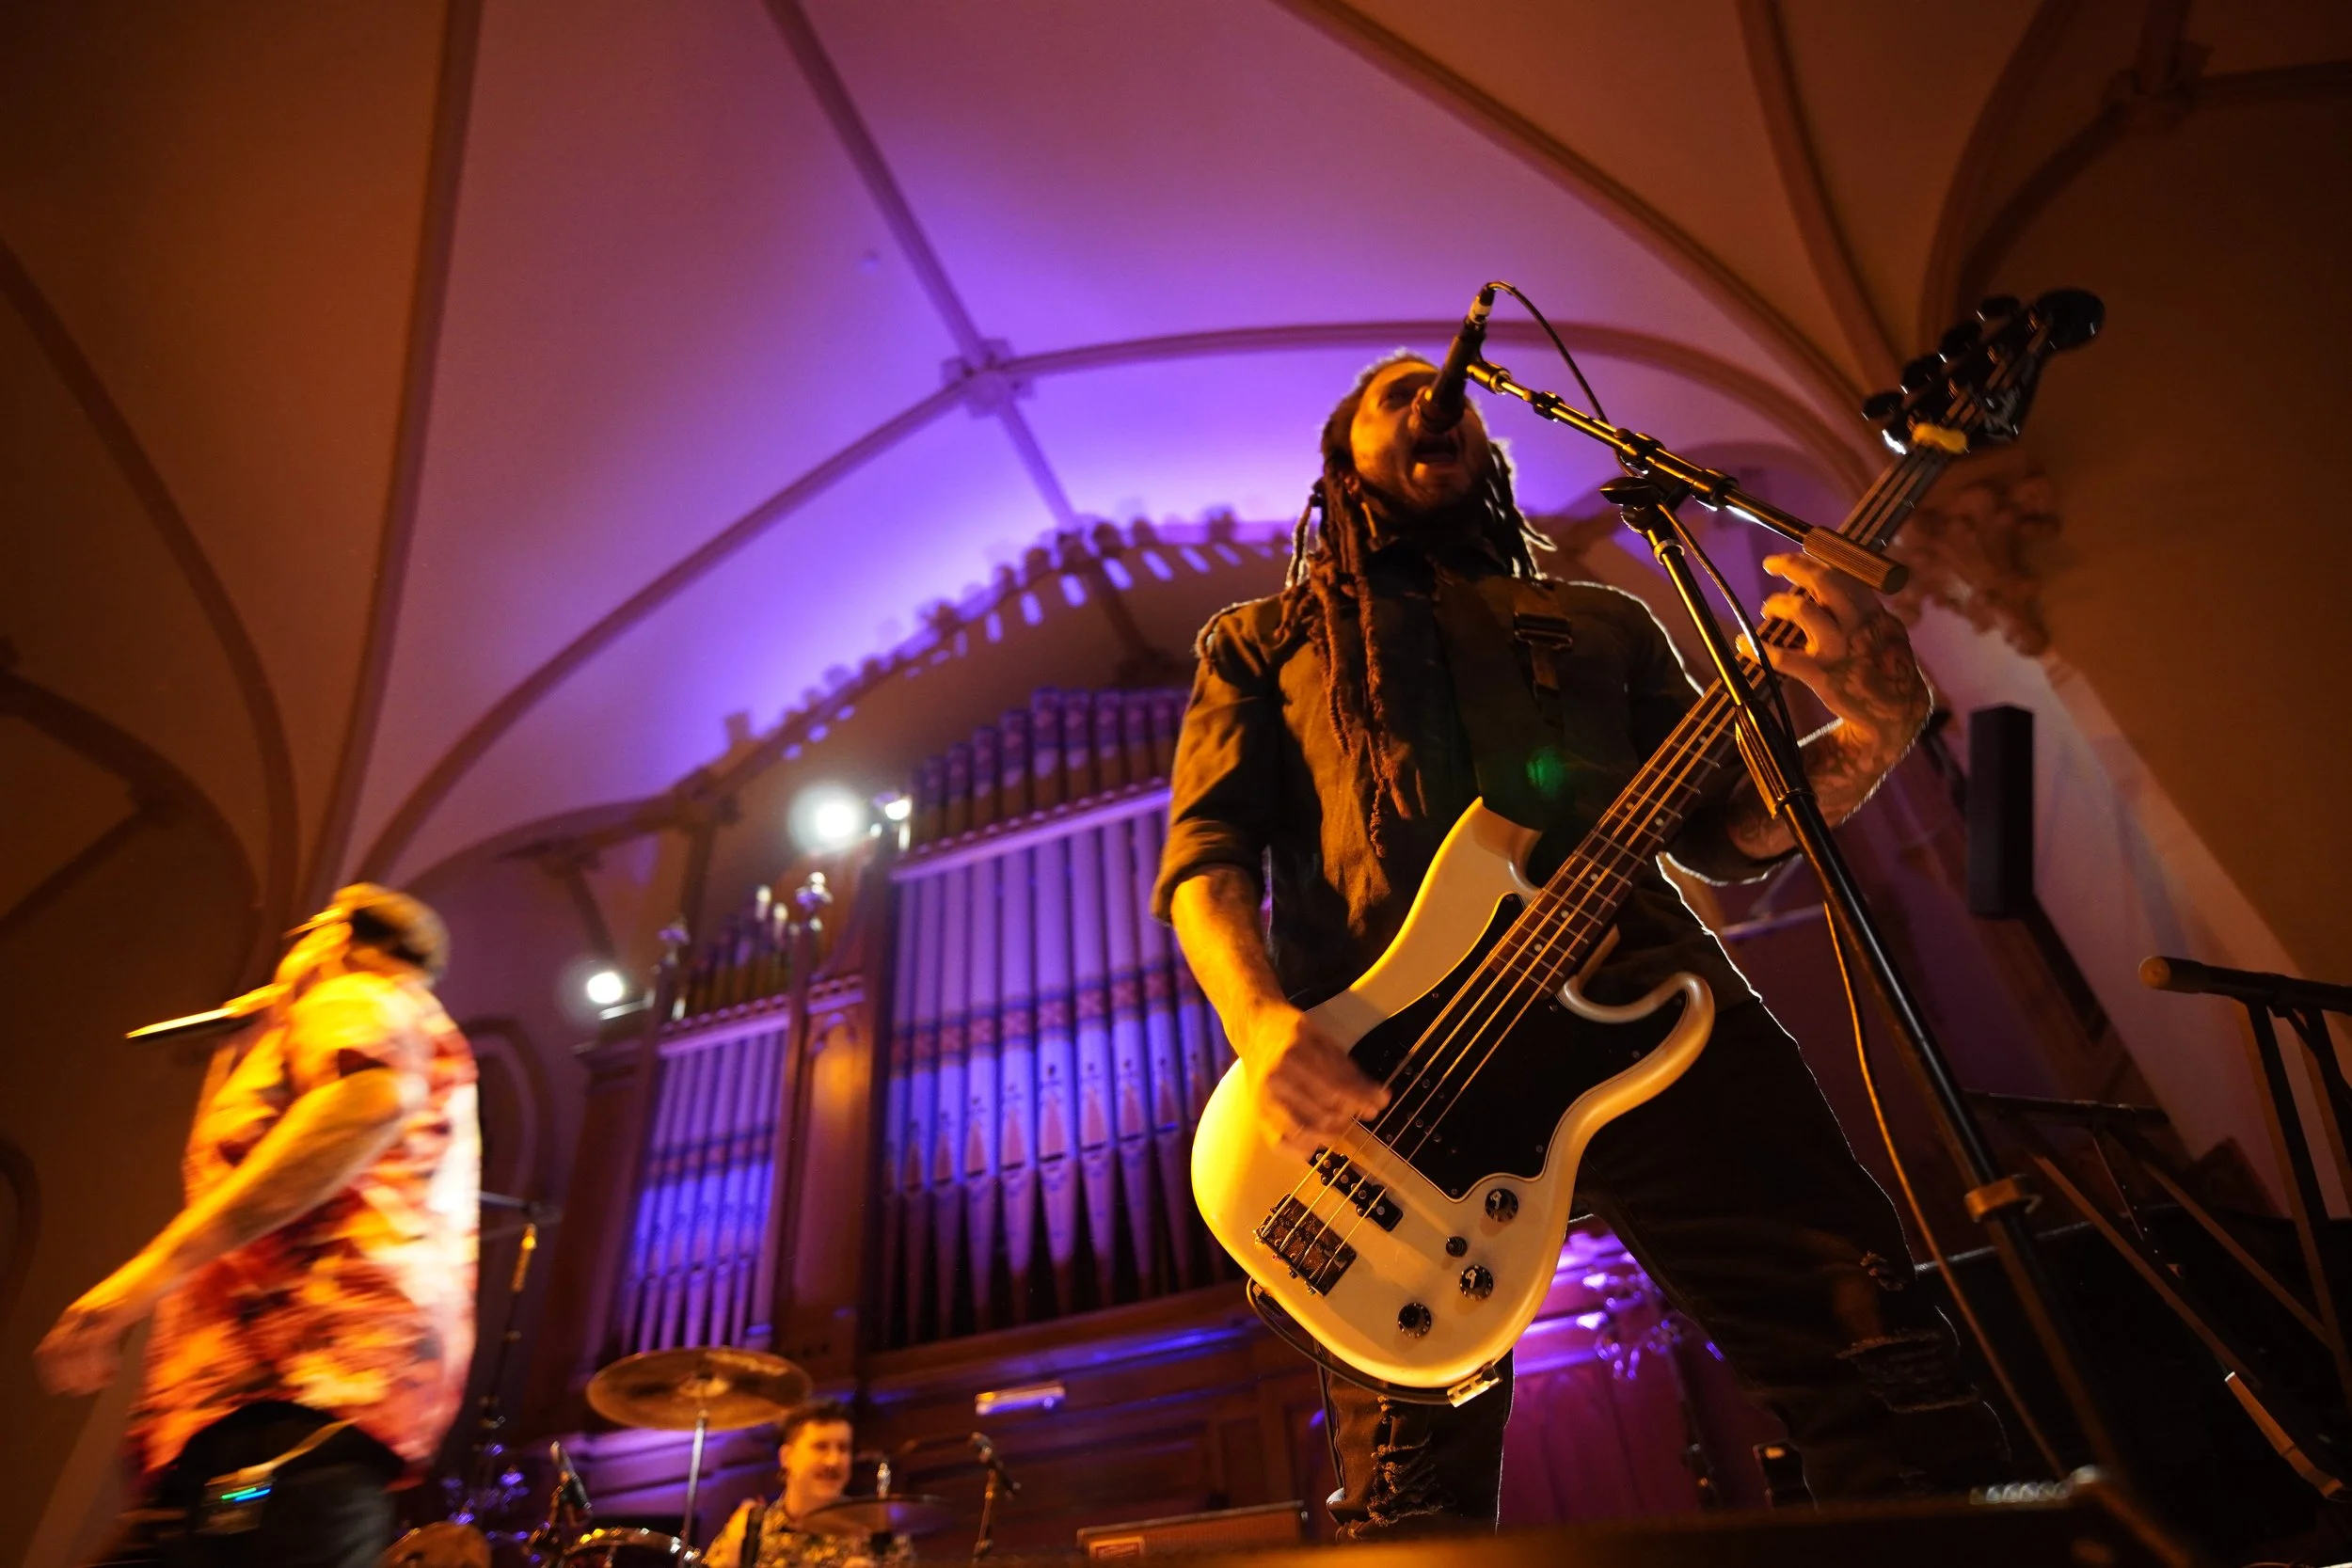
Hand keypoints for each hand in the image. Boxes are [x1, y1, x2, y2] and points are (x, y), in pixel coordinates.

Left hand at [35, 1253, 170, 1395]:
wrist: (169, 1259)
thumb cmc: (148, 1282)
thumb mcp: (120, 1303)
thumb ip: (108, 1318)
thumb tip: (106, 1339)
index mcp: (79, 1310)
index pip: (49, 1347)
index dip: (52, 1371)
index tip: (63, 1387)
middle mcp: (82, 1311)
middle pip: (56, 1352)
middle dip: (64, 1376)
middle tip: (82, 1391)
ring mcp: (98, 1311)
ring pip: (75, 1351)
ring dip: (83, 1374)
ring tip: (98, 1385)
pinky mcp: (116, 1312)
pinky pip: (98, 1344)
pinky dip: (101, 1363)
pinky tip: (114, 1371)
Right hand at [1237, 1001, 1388, 1155]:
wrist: (1254, 1031)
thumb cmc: (1292, 1034)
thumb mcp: (1322, 1040)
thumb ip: (1349, 1070)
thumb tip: (1380, 1097)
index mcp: (1294, 1052)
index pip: (1334, 1086)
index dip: (1360, 1100)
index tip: (1378, 1105)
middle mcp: (1277, 1078)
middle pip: (1322, 1111)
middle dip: (1348, 1116)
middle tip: (1361, 1113)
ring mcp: (1265, 1099)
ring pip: (1304, 1130)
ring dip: (1331, 1133)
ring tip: (1341, 1125)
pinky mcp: (1259, 1114)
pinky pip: (1282, 1143)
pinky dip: (1304, 1148)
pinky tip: (1318, 1139)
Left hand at [1752, 553, 1929, 749]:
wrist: (1896, 712)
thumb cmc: (1889, 670)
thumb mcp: (1887, 632)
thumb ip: (1864, 610)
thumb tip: (1837, 587)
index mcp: (1872, 612)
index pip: (1842, 574)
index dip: (1814, 561)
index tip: (1797, 555)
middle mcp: (1857, 624)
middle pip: (1823, 581)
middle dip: (1794, 565)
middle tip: (1771, 564)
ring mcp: (1839, 649)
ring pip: (1801, 610)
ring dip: (1778, 604)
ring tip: (1768, 608)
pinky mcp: (1822, 675)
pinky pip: (1782, 657)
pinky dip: (1757, 649)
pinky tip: (1743, 645)